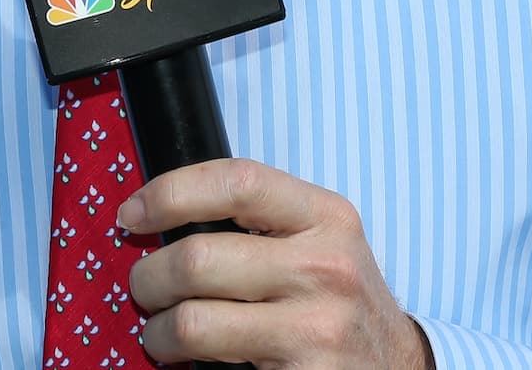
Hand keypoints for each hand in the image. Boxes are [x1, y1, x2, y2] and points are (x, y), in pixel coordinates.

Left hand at [118, 159, 431, 368]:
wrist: (399, 368)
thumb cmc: (338, 299)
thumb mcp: (320, 240)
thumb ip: (259, 221)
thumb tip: (160, 213)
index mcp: (326, 218)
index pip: (237, 181)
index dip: (171, 192)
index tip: (132, 214)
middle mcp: (327, 268)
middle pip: (198, 258)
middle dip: (149, 276)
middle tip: (145, 288)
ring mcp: (317, 329)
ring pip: (194, 321)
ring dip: (159, 330)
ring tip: (161, 332)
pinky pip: (212, 368)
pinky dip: (185, 364)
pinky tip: (190, 361)